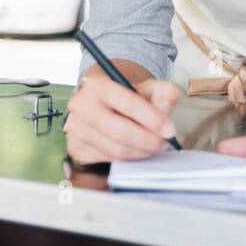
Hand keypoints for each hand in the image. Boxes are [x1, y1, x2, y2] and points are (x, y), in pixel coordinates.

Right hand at [64, 74, 179, 163]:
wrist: (103, 104)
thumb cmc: (126, 97)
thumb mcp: (149, 87)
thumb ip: (164, 93)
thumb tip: (165, 108)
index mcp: (98, 86)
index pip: (127, 103)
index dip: (152, 119)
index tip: (169, 130)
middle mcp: (82, 106)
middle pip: (120, 132)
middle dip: (148, 141)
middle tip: (163, 143)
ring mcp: (76, 129)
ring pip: (115, 150)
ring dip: (140, 152)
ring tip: (153, 146)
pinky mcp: (77, 148)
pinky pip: (108, 160)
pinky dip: (127, 158)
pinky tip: (135, 150)